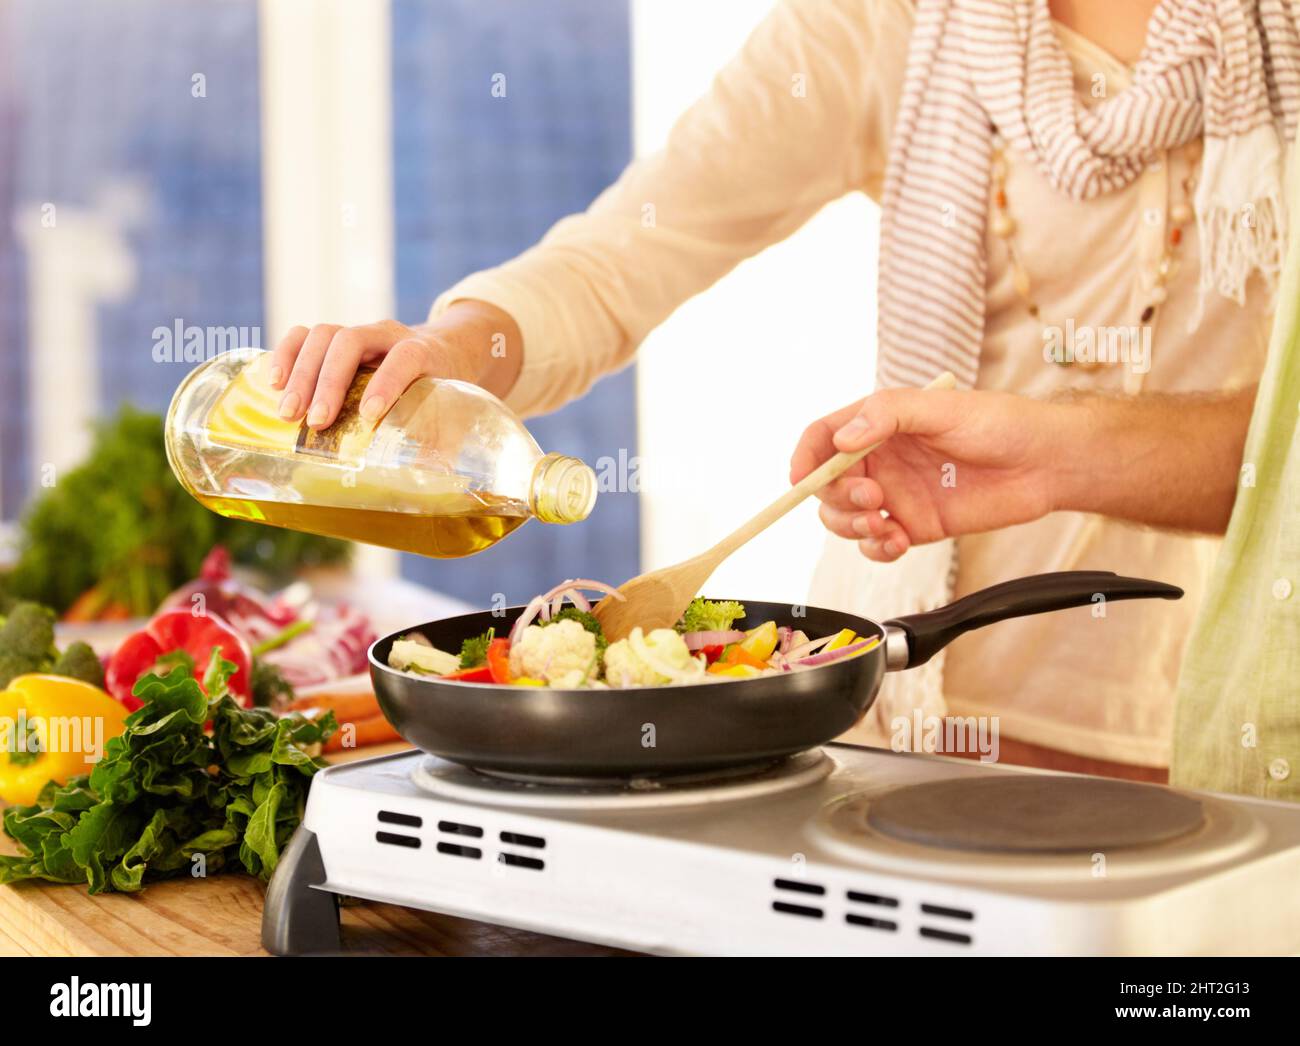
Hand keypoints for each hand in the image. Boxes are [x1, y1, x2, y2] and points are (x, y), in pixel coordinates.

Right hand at [267, 300, 522, 428]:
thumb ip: (445, 441)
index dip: (386, 383)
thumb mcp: (454, 411)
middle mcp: (387, 335)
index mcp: (423, 352)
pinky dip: (285, 355)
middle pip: (350, 342)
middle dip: (329, 382)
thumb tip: (439, 484)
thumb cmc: (444, 387)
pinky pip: (303, 335)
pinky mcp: (334, 338)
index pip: (403, 358)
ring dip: (302, 374)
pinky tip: (273, 384)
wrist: (442, 349)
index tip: (368, 414)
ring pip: (323, 336)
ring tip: (290, 414)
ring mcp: (357, 333)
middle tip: (316, 422)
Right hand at [790, 387, 1063, 561]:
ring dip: (852, 526)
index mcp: (880, 423)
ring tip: (883, 525)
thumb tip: (843, 440)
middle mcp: (881, 460)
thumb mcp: (941, 408)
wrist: (1046, 464)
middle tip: (873, 500)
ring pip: (845, 518)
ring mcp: (896, 494)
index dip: (806, 458)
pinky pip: (876, 544)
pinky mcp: (915, 525)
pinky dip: (876, 549)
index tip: (801, 480)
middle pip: (828, 486)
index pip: (823, 438)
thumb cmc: (1000, 423)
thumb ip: (888, 415)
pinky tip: (897, 542)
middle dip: (838, 499)